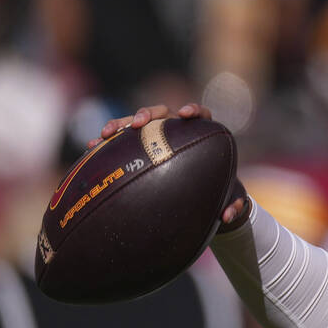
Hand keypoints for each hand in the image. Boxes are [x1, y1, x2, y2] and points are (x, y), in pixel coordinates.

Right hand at [96, 103, 248, 226]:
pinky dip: (109, 143)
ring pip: (138, 124)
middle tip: (141, 123)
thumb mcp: (230, 197)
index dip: (193, 110)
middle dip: (150, 113)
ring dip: (122, 124)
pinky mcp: (140, 146)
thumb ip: (234, 204)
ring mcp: (157, 136)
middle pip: (163, 113)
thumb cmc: (221, 189)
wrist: (204, 193)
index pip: (201, 114)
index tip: (185, 115)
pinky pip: (123, 141)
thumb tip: (228, 216)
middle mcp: (178, 129)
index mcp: (204, 133)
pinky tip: (92, 149)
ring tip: (106, 134)